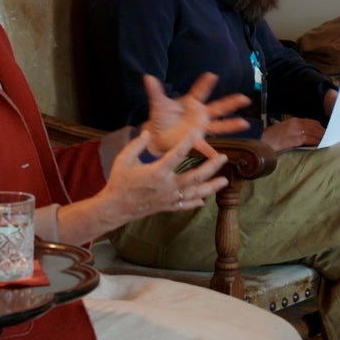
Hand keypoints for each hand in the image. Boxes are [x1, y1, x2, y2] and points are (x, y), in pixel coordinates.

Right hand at [105, 131, 230, 219]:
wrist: (115, 207)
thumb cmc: (119, 181)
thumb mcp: (124, 159)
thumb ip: (137, 144)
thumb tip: (147, 132)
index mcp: (156, 172)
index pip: (176, 155)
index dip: (187, 143)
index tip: (196, 133)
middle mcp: (167, 186)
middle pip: (195, 176)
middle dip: (211, 167)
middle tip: (223, 158)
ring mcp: (169, 198)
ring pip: (195, 193)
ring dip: (211, 187)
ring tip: (224, 181)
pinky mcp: (167, 207)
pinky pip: (185, 206)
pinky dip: (195, 203)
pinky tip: (204, 200)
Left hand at [143, 73, 250, 157]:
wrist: (157, 135)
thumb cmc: (161, 117)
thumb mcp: (158, 104)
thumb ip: (155, 91)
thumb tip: (147, 77)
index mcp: (191, 103)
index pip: (199, 91)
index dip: (205, 84)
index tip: (211, 75)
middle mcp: (199, 115)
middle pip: (218, 107)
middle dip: (231, 103)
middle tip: (244, 98)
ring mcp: (200, 128)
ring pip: (219, 126)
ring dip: (231, 125)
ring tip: (244, 123)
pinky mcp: (196, 141)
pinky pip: (205, 147)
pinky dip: (210, 153)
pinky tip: (219, 158)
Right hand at [261, 117, 324, 152]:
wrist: (262, 141)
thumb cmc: (270, 138)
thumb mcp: (283, 129)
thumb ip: (294, 130)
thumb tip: (305, 135)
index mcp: (294, 120)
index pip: (311, 122)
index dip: (319, 128)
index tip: (324, 132)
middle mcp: (297, 123)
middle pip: (315, 127)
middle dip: (322, 133)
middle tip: (328, 138)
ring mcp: (297, 131)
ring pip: (314, 133)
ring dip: (321, 138)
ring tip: (326, 142)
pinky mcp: (297, 139)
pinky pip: (310, 140)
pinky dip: (316, 143)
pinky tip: (320, 146)